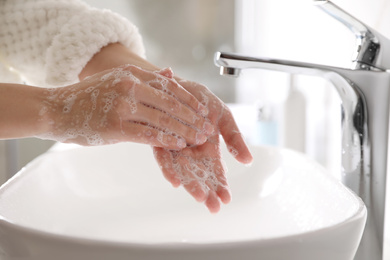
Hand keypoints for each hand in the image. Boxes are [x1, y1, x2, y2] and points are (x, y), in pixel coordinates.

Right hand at [37, 65, 213, 147]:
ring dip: (184, 130)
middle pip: (170, 102)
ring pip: (163, 119)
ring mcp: (122, 106)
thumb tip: (170, 74)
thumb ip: (145, 79)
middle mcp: (129, 86)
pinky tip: (179, 144)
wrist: (57, 110)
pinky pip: (149, 134)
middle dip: (192, 117)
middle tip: (207, 127)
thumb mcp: (117, 79)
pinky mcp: (116, 126)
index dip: (189, 100)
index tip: (203, 111)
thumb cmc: (88, 98)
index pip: (169, 86)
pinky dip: (167, 139)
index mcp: (131, 73)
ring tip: (198, 138)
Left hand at [153, 78, 252, 212]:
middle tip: (215, 207)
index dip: (221, 184)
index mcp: (208, 148)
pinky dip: (169, 168)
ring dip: (191, 185)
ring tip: (200, 197)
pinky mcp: (159, 139)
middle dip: (207, 191)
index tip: (227, 199)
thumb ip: (234, 138)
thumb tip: (248, 161)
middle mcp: (191, 151)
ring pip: (183, 171)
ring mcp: (175, 147)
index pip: (215, 171)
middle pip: (199, 175)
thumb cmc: (200, 100)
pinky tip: (175, 181)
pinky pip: (164, 156)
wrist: (178, 83)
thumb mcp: (224, 117)